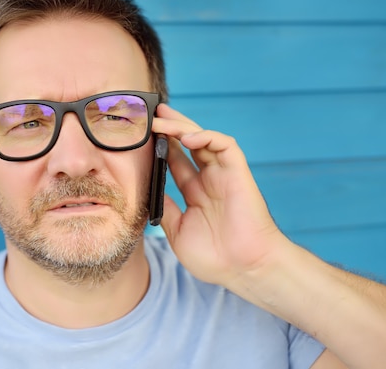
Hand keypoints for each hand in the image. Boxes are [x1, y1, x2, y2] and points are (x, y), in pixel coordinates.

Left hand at [152, 104, 287, 287]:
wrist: (245, 269)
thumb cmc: (216, 258)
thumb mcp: (177, 231)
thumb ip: (165, 208)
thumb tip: (146, 191)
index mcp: (196, 193)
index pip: (175, 161)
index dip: (159, 146)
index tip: (140, 136)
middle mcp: (209, 180)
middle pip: (187, 143)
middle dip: (168, 127)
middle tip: (148, 115)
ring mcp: (223, 175)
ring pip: (202, 139)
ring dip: (181, 126)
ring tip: (160, 120)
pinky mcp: (238, 173)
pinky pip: (224, 145)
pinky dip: (206, 137)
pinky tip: (186, 137)